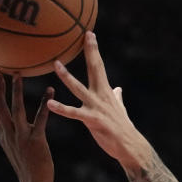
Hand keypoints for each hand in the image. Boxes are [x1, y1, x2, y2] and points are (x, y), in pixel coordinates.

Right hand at [0, 72, 54, 181]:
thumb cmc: (29, 167)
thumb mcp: (16, 148)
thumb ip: (15, 132)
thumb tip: (18, 120)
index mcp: (4, 135)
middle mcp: (9, 135)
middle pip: (0, 107)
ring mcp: (21, 138)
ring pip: (16, 110)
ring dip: (16, 92)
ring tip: (18, 75)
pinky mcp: (36, 142)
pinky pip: (40, 119)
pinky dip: (45, 104)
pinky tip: (50, 91)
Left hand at [47, 32, 144, 167]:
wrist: (131, 148)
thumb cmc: (124, 130)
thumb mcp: (120, 110)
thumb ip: (117, 98)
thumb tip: (118, 89)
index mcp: (106, 92)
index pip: (99, 66)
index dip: (93, 49)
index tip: (89, 33)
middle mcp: (101, 96)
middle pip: (95, 68)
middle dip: (90, 51)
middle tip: (84, 34)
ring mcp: (97, 107)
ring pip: (79, 88)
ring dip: (67, 76)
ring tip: (56, 64)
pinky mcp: (93, 121)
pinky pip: (74, 113)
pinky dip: (62, 108)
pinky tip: (50, 104)